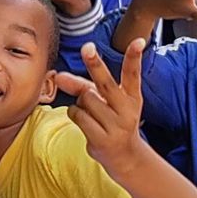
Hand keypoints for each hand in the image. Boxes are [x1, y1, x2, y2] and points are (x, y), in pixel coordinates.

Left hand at [54, 41, 144, 180]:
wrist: (125, 156)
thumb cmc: (112, 121)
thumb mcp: (104, 101)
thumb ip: (82, 86)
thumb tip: (58, 76)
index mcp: (132, 96)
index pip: (133, 74)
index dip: (134, 57)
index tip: (138, 41)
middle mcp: (126, 109)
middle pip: (105, 83)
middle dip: (95, 64)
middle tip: (87, 48)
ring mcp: (115, 125)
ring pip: (85, 100)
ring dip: (80, 103)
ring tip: (91, 113)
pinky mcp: (102, 139)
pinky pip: (78, 116)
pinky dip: (75, 115)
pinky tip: (85, 123)